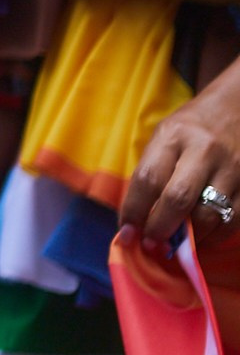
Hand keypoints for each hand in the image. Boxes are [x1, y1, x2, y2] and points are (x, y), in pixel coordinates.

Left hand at [119, 66, 239, 247]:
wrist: (236, 108)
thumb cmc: (190, 128)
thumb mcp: (163, 137)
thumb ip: (150, 174)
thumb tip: (133, 222)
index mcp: (173, 136)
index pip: (148, 179)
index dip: (133, 211)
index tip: (126, 233)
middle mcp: (203, 151)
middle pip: (178, 199)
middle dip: (159, 229)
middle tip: (150, 245)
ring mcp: (231, 168)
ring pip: (209, 216)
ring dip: (188, 239)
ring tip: (175, 246)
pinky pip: (233, 221)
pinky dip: (214, 238)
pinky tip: (201, 239)